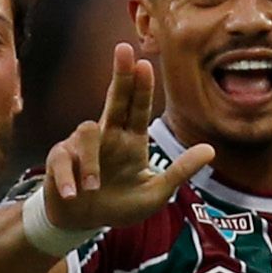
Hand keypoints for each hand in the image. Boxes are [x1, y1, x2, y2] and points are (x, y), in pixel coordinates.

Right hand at [43, 43, 212, 232]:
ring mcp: (82, 145)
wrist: (84, 223)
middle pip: (114, 100)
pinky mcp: (61, 159)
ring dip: (91, 162)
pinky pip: (63, 160)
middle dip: (119, 76)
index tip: (144, 63)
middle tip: (123, 49)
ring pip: (86, 132)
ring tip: (93, 188)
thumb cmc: (120, 206)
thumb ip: (179, 172)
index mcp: (131, 141)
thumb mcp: (155, 194)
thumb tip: (211, 150)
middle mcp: (108, 136)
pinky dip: (68, 177)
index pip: (137, 108)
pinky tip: (73, 193)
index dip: (141, 87)